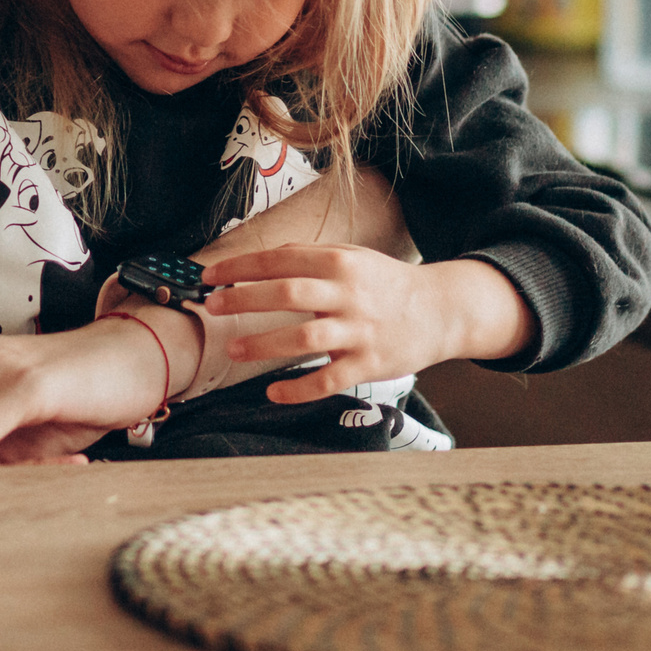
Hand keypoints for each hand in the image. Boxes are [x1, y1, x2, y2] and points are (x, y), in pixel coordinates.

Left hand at [199, 245, 535, 404]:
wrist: (441, 310)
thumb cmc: (385, 283)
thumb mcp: (351, 257)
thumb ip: (307, 259)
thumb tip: (257, 261)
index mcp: (339, 262)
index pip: (280, 260)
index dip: (241, 267)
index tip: (210, 276)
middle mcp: (349, 294)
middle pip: (288, 294)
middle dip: (245, 300)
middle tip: (213, 306)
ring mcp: (360, 331)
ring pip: (304, 338)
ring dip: (264, 344)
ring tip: (234, 349)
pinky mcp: (370, 364)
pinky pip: (329, 380)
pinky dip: (299, 389)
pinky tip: (274, 392)